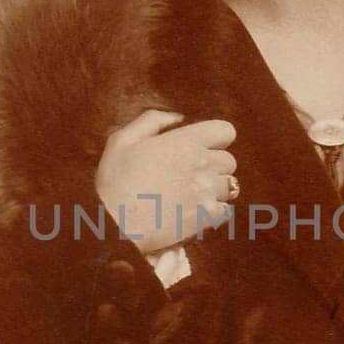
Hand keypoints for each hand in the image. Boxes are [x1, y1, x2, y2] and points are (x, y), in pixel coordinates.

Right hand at [95, 109, 237, 253]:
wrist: (114, 226)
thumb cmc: (114, 182)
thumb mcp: (123, 140)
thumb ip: (152, 121)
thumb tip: (178, 117)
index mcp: (185, 142)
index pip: (225, 131)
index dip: (217, 139)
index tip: (204, 147)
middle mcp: (202, 164)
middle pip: (229, 161)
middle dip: (214, 166)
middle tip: (191, 175)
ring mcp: (207, 191)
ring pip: (230, 186)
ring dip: (215, 189)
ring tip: (192, 196)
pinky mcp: (207, 217)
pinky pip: (225, 211)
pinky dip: (214, 212)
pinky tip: (194, 212)